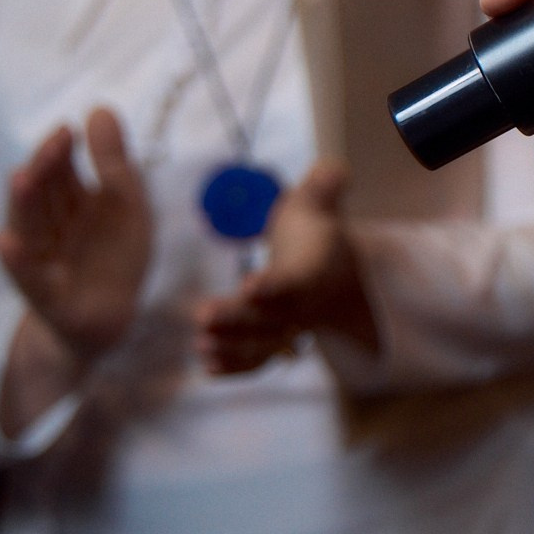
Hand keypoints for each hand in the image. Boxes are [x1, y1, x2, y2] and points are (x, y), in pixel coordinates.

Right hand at [0, 109, 153, 364]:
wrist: (106, 325)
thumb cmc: (112, 261)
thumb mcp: (127, 210)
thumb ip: (115, 165)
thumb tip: (100, 108)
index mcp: (66, 209)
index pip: (58, 176)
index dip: (61, 153)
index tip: (69, 126)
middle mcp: (48, 232)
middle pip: (40, 197)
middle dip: (45, 169)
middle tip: (56, 141)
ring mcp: (44, 265)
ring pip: (29, 230)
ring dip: (24, 204)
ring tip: (22, 176)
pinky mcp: (49, 300)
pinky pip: (30, 280)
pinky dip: (16, 261)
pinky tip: (5, 241)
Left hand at [195, 163, 376, 373]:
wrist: (334, 274)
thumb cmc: (313, 233)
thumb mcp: (318, 204)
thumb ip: (322, 186)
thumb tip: (332, 168)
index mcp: (312, 269)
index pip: (294, 280)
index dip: (274, 285)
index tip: (249, 286)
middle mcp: (303, 304)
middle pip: (272, 317)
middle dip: (238, 319)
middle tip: (202, 317)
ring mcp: (289, 327)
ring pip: (263, 343)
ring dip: (232, 347)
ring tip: (200, 344)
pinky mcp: (274, 341)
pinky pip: (258, 359)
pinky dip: (235, 365)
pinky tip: (206, 364)